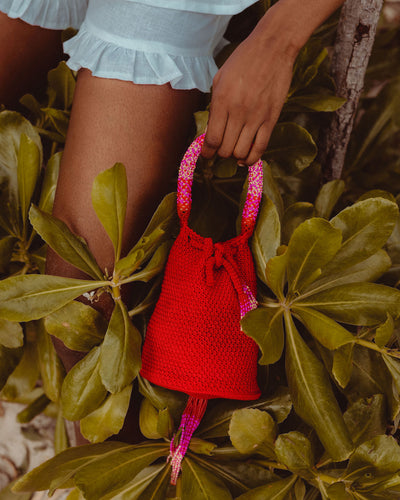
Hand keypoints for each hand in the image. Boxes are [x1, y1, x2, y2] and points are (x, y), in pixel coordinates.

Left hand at [201, 30, 295, 165]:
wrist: (273, 47)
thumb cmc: (243, 61)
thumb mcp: (220, 79)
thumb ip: (214, 106)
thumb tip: (210, 130)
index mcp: (222, 101)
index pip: (211, 139)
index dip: (207, 152)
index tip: (206, 155)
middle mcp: (238, 112)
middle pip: (225, 149)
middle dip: (221, 153)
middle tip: (221, 149)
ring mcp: (256, 117)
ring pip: (242, 152)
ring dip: (235, 156)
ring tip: (234, 150)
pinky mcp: (271, 119)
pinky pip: (261, 148)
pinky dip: (252, 159)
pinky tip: (246, 158)